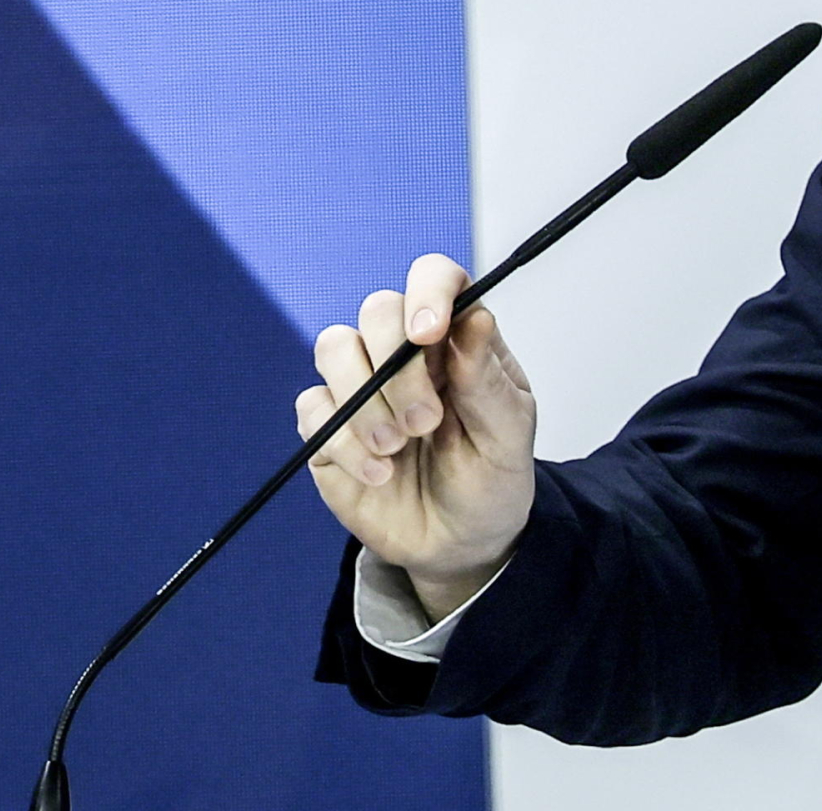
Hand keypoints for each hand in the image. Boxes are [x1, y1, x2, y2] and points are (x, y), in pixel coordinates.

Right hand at [297, 252, 537, 621]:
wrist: (459, 543)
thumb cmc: (491, 478)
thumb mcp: (509, 436)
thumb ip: (488, 381)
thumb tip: (475, 318)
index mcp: (457, 339)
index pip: (435, 279)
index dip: (428, 291)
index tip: (428, 333)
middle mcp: (405, 352)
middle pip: (377, 309)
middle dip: (396, 366)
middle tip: (426, 421)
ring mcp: (362, 386)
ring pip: (333, 347)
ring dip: (366, 403)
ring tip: (399, 447)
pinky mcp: (328, 427)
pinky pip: (313, 409)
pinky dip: (344, 443)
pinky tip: (380, 474)